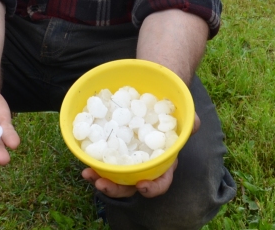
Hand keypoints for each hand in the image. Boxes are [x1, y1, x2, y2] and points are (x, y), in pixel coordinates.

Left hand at [81, 113, 199, 198]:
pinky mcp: (112, 143)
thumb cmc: (171, 102)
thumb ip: (188, 118)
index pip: (161, 181)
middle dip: (116, 188)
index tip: (141, 185)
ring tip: (87, 173)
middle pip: (131, 183)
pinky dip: (92, 158)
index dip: (153, 187)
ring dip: (100, 176)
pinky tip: (81, 153)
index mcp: (163, 159)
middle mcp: (144, 161)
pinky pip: (102, 155)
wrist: (155, 86)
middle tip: (102, 183)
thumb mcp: (183, 110)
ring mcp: (127, 153)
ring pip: (114, 173)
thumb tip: (193, 124)